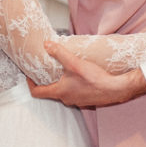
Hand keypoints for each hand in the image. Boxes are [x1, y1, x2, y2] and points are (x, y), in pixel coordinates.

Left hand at [28, 40, 145, 106]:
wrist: (115, 89)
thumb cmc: (95, 79)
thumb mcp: (75, 63)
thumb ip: (60, 53)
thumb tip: (47, 45)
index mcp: (60, 92)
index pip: (37, 92)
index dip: (30, 84)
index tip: (30, 76)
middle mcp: (67, 99)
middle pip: (51, 92)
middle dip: (48, 81)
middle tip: (47, 70)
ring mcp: (77, 101)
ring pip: (64, 92)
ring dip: (62, 83)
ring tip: (64, 71)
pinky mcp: (87, 100)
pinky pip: (76, 93)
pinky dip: (74, 85)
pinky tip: (81, 76)